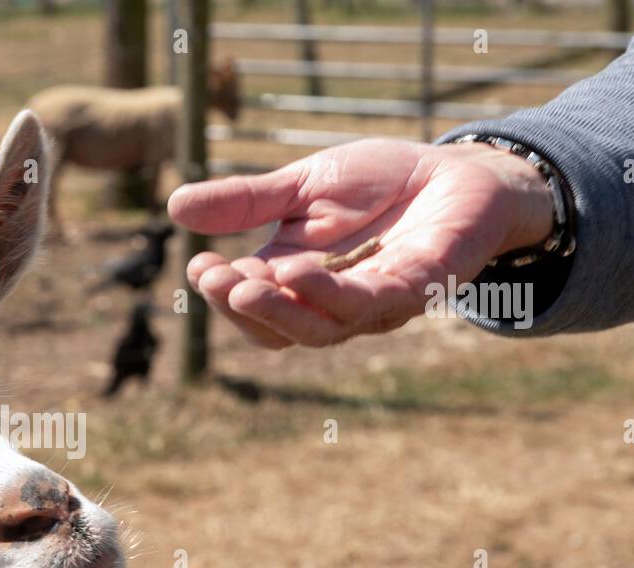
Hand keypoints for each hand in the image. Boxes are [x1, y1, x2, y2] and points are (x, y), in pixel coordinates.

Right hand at [167, 139, 554, 347]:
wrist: (458, 170)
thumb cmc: (382, 183)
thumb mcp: (301, 185)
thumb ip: (246, 201)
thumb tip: (174, 206)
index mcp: (298, 283)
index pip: (252, 308)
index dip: (223, 295)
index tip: (197, 266)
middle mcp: (332, 305)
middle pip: (281, 331)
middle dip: (243, 308)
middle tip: (214, 280)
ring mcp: (375, 304)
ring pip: (320, 328)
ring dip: (280, 310)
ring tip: (246, 285)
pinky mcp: (417, 289)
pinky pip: (368, 304)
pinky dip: (329, 293)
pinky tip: (299, 271)